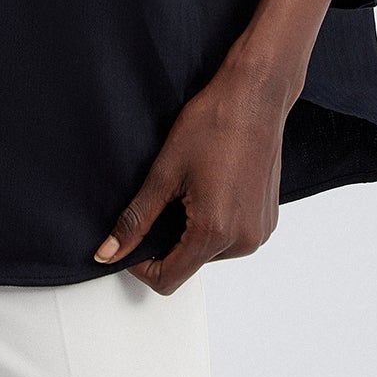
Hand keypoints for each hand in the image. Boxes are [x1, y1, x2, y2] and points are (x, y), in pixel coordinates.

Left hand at [91, 54, 301, 294]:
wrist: (255, 97)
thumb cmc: (214, 124)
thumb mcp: (164, 172)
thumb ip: (135, 219)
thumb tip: (108, 251)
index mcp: (214, 232)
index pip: (168, 280)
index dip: (142, 266)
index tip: (133, 241)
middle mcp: (243, 241)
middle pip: (189, 265)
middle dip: (170, 241)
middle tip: (168, 196)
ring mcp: (260, 232)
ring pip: (211, 252)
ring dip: (194, 231)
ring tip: (194, 187)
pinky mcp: (268, 221)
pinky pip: (233, 237)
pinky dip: (217, 222)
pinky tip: (214, 187)